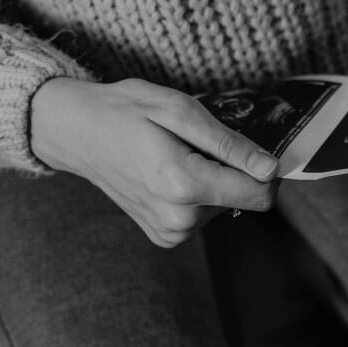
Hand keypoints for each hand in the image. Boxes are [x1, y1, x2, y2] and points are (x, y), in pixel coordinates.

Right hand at [31, 78, 279, 247]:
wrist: (76, 131)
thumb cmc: (127, 112)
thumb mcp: (181, 111)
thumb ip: (230, 145)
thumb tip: (271, 169)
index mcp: (185, 185)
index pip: (261, 194)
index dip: (269, 169)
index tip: (257, 146)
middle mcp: (180, 218)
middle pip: (244, 198)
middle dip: (234, 169)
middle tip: (199, 143)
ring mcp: (170, 231)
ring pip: (225, 205)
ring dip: (214, 179)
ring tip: (178, 154)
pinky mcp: (164, 235)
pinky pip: (203, 214)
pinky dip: (198, 192)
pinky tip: (170, 172)